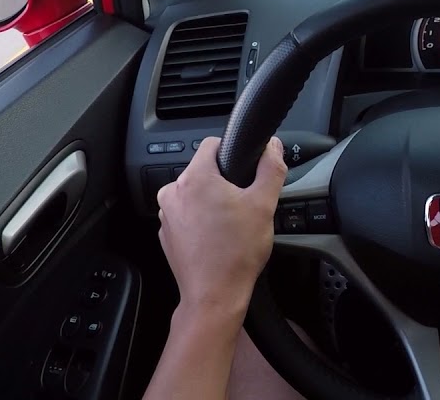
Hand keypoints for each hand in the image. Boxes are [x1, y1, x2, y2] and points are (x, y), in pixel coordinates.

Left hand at [156, 136, 286, 322]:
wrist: (214, 295)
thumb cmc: (236, 253)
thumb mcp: (264, 205)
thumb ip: (271, 169)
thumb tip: (272, 146)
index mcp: (195, 178)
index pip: (212, 144)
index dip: (232, 153)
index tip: (244, 172)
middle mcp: (173, 192)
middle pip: (203, 170)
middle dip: (223, 182)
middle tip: (242, 205)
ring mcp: (166, 214)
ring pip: (194, 193)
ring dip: (210, 201)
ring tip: (229, 224)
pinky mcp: (166, 233)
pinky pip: (186, 215)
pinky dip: (200, 220)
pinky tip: (216, 237)